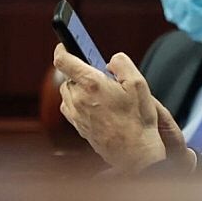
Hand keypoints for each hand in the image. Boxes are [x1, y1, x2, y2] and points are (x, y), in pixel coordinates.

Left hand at [54, 46, 192, 174]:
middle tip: (102, 78)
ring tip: (102, 95)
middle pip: (68, 77)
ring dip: (80, 89)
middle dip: (82, 74)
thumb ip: (122, 63)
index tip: (66, 45)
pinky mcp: (78, 127)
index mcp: (91, 84)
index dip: (62, 48)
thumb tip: (110, 61)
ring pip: (69, 93)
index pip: (63, 60)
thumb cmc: (139, 121)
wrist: (135, 154)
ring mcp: (76, 115)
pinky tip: (99, 108)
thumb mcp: (139, 84)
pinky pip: (72, 109)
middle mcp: (78, 99)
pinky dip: (81, 104)